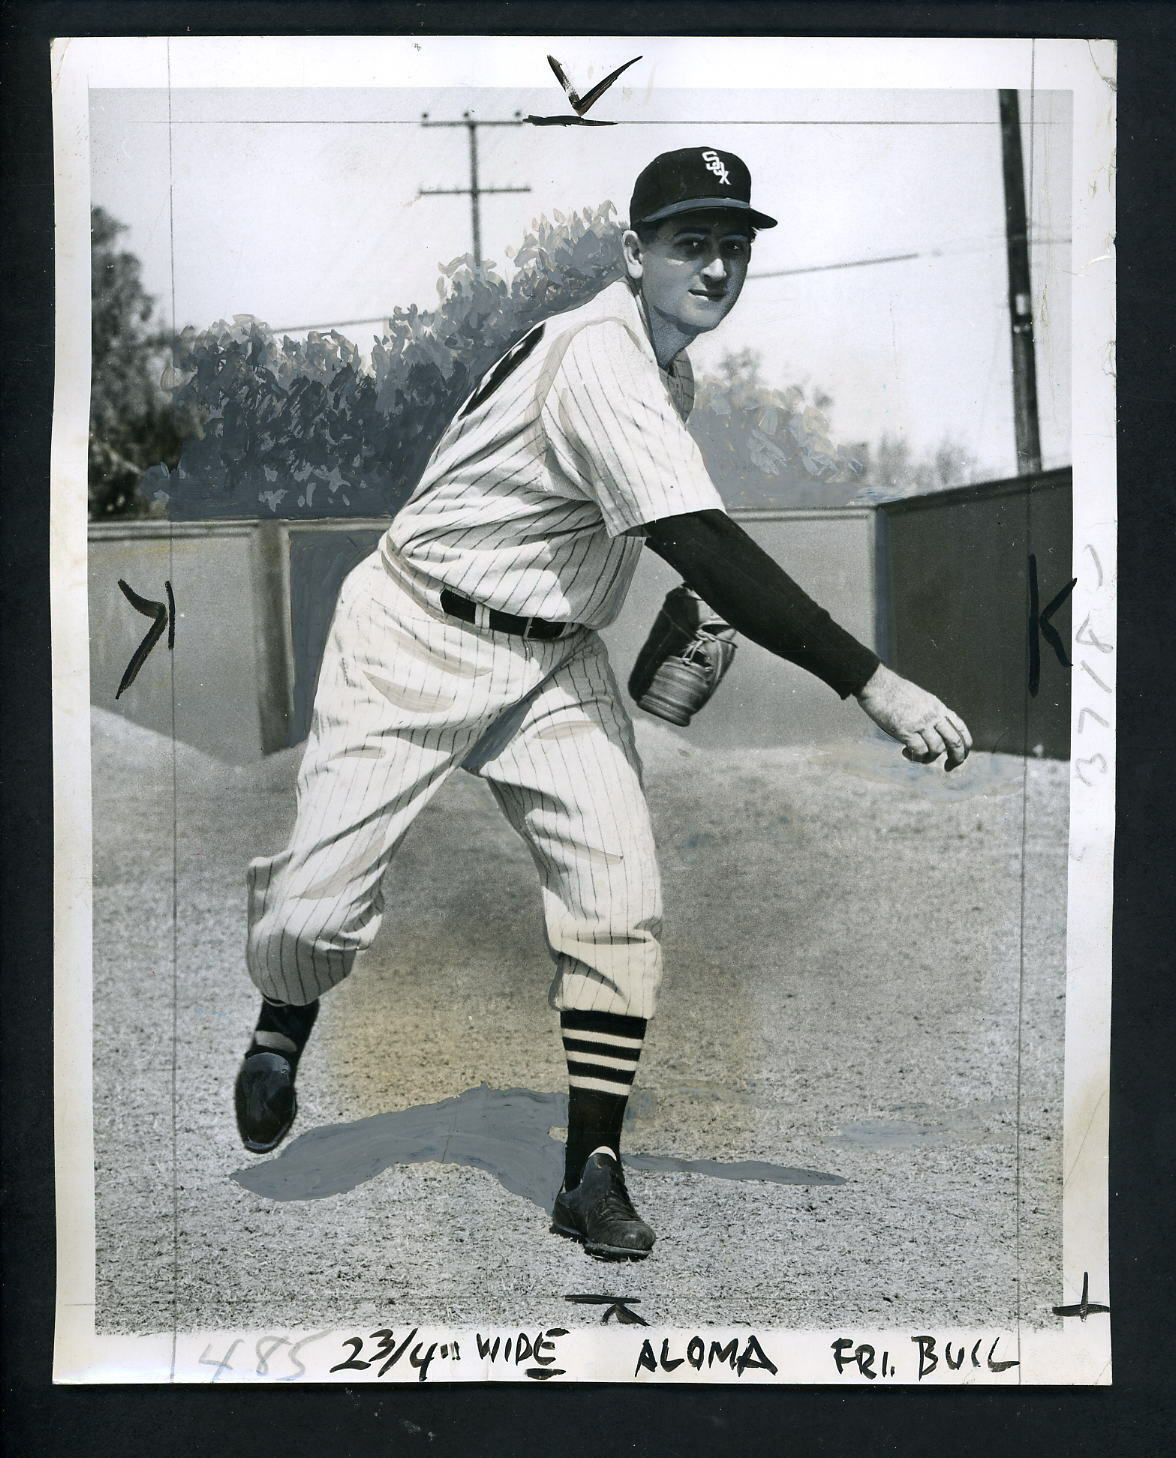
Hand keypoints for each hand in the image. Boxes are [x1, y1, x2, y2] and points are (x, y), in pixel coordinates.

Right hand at [855, 664, 972, 770]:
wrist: (877, 684)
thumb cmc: (893, 691)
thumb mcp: (919, 699)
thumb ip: (928, 713)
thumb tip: (930, 730)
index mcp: (938, 707)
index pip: (960, 727)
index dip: (964, 744)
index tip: (960, 754)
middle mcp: (933, 715)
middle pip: (955, 741)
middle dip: (957, 758)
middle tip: (949, 767)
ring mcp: (921, 722)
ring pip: (937, 749)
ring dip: (929, 758)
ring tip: (917, 756)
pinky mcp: (906, 729)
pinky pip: (919, 750)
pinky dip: (915, 757)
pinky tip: (906, 753)